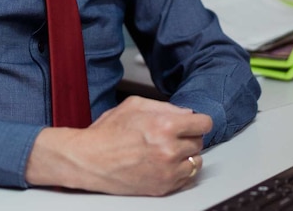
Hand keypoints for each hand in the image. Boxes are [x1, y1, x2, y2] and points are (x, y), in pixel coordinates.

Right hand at [25, 95, 211, 195]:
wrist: (90, 160)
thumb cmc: (107, 133)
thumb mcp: (134, 105)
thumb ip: (164, 106)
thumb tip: (185, 112)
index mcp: (165, 126)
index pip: (203, 123)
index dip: (198, 121)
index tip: (194, 123)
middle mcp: (170, 150)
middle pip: (199, 142)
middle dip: (188, 137)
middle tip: (173, 136)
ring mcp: (167, 171)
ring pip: (195, 161)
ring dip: (186, 155)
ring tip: (169, 150)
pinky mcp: (163, 187)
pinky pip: (186, 178)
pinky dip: (179, 170)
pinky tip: (165, 163)